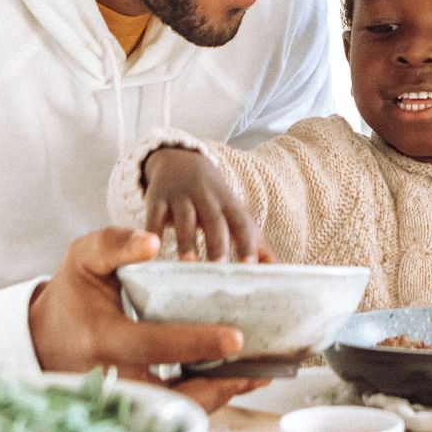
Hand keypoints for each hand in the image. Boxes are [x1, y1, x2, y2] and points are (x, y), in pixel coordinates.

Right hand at [29, 227, 268, 410]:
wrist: (46, 335)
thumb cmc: (73, 293)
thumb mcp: (84, 257)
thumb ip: (115, 243)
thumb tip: (152, 241)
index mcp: (102, 337)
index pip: (154, 345)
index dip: (195, 344)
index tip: (235, 337)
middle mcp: (112, 374)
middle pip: (172, 393)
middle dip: (218, 385)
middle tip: (259, 369)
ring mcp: (123, 394)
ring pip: (176, 409)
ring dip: (218, 395)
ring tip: (258, 374)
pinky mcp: (134, 402)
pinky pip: (173, 408)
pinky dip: (205, 397)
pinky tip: (234, 380)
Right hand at [142, 147, 268, 261]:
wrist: (181, 160)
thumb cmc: (214, 199)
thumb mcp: (235, 214)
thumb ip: (255, 242)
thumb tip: (279, 271)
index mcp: (229, 204)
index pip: (241, 223)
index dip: (246, 243)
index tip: (250, 265)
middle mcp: (207, 198)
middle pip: (215, 220)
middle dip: (218, 243)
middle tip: (220, 268)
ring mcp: (181, 197)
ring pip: (186, 218)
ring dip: (187, 240)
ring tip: (189, 263)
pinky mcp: (157, 199)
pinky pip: (154, 215)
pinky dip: (153, 232)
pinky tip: (152, 250)